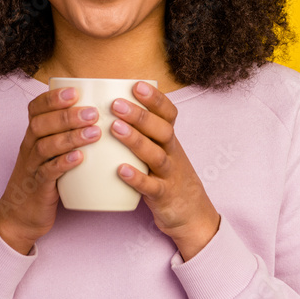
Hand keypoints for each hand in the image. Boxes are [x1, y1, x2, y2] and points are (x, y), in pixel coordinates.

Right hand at [0, 86, 100, 254]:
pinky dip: (63, 163)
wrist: (21, 216)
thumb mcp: (52, 152)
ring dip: (70, 137)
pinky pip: (47, 172)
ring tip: (95, 133)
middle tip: (93, 112)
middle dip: (67, 115)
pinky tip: (80, 158)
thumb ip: (68, 133)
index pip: (35, 108)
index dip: (52, 98)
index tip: (75, 91)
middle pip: (41, 124)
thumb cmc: (44, 178)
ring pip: (45, 146)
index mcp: (33, 135)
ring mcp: (32, 167)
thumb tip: (103, 114)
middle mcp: (29, 147)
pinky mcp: (38, 187)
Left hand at [111, 81, 220, 260]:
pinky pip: (151, 187)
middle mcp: (173, 153)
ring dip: (135, 140)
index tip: (136, 84)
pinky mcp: (164, 196)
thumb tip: (107, 106)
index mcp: (170, 139)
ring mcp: (170, 175)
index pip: (168, 113)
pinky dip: (136, 178)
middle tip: (115, 103)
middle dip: (139, 115)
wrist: (192, 214)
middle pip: (161, 130)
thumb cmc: (167, 175)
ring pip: (155, 155)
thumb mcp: (161, 150)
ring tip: (114, 128)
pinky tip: (119, 170)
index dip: (155, 98)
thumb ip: (142, 132)